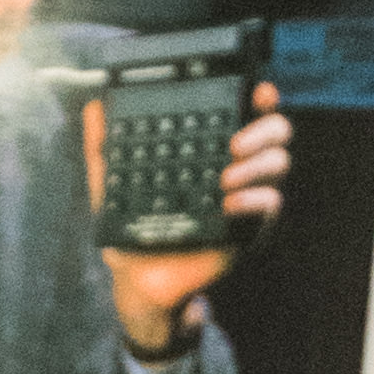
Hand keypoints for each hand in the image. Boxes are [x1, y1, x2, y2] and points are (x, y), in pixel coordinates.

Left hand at [91, 80, 287, 356]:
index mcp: (210, 149)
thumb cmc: (132, 231)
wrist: (139, 283)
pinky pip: (270, 203)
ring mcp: (246, 195)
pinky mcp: (248, 226)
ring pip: (278, 162)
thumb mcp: (111, 188)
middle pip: (276, 130)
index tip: (257, 90)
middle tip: (234, 143)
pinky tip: (229, 203)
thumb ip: (103, 149)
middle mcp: (236, 165)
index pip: (246, 112)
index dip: (260, 96)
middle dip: (264, 128)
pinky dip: (254, 199)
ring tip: (224, 178)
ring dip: (257, 164)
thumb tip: (94, 108)